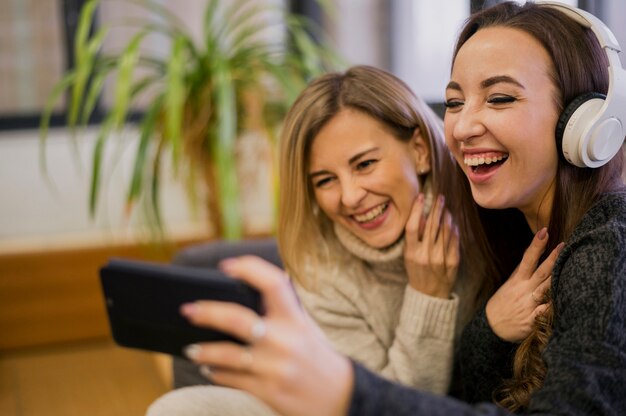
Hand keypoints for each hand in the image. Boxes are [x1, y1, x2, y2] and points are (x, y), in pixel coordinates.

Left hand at [180, 256, 352, 415]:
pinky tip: (210, 368)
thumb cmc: (316, 355)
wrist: (341, 396)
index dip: (249, 269)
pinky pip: (233, 380)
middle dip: (208, 313)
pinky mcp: (268, 392)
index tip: (226, 266)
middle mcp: (284, 341)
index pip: (273, 283)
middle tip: (188, 310)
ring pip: (227, 356)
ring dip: (204, 351)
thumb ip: (283, 307)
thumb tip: (254, 283)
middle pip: (237, 320)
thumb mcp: (305, 326)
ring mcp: (274, 368)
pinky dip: (216, 373)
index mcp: (295, 319)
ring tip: (191, 349)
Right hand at [403, 193, 459, 297]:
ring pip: (445, 231)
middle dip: (436, 208)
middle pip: (431, 226)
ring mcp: (440, 259)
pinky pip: (454, 240)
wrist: (430, 294)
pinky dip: (454, 229)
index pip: (412, 227)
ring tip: (446, 207)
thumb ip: (414, 236)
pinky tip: (452, 222)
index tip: (421, 197)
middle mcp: (426, 256)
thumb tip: (419, 215)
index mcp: (411, 253)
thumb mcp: (409, 255)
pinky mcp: (453, 262)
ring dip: (446, 216)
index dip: (417, 210)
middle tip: (440, 197)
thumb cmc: (417, 271)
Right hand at [485, 228, 563, 341]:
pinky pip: (542, 313)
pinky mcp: (531, 320)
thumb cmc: (503, 304)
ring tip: (567, 267)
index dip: (536, 245)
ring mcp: (528, 305)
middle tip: (563, 245)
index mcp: (517, 281)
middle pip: (541, 272)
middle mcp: (524, 290)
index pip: (527, 259)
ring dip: (555, 279)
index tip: (544, 231)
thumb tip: (531, 252)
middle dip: (552, 258)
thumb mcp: (509, 285)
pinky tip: (559, 302)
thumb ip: (521, 271)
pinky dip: (549, 308)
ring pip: (545, 290)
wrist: (491, 327)